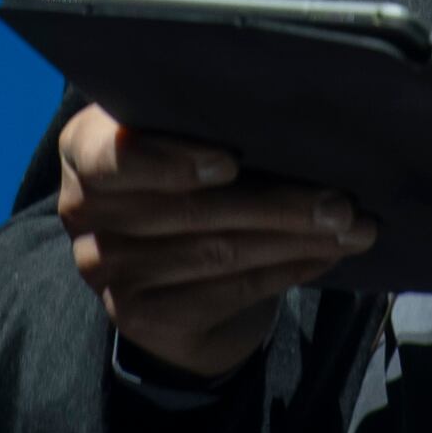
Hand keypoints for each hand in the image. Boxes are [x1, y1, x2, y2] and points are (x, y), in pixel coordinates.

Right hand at [54, 104, 373, 380]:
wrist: (167, 271)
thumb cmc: (183, 178)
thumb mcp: (181, 137)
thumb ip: (204, 121)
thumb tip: (291, 116)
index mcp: (84, 149)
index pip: (109, 155)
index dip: (169, 162)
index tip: (230, 161)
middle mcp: (82, 211)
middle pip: (187, 209)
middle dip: (275, 204)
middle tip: (339, 201)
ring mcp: (106, 270)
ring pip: (216, 252)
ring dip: (294, 239)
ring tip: (350, 228)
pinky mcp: (139, 315)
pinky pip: (225, 290)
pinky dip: (285, 271)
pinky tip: (324, 255)